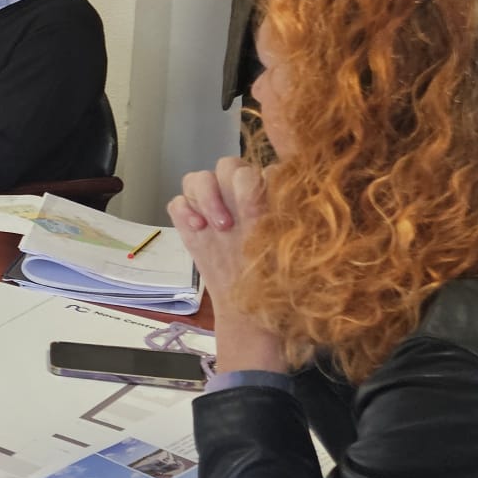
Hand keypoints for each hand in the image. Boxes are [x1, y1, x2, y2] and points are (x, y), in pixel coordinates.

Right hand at [168, 156, 286, 373]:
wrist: (250, 312)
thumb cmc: (278, 283)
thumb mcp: (291, 253)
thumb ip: (291, 221)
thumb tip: (299, 196)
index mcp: (268, 199)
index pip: (264, 169)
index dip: (261, 184)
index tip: (260, 213)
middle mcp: (238, 198)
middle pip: (227, 165)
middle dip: (228, 187)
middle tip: (232, 222)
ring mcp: (211, 210)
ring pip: (198, 177)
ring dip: (205, 197)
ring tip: (215, 227)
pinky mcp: (189, 224)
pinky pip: (177, 202)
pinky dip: (184, 210)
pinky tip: (196, 230)